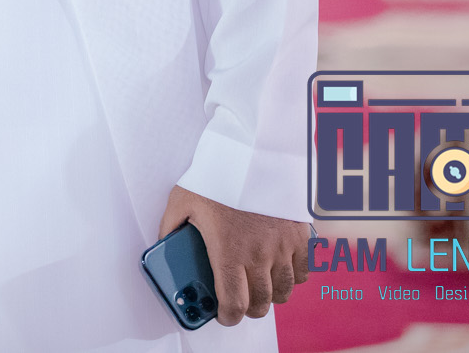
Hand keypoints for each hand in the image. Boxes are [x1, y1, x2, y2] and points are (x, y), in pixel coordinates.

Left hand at [157, 185, 310, 325]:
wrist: (253, 151)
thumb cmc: (217, 174)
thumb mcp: (181, 200)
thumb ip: (170, 227)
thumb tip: (164, 246)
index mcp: (228, 251)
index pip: (234, 303)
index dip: (228, 317)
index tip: (223, 316)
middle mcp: (258, 254)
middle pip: (261, 302)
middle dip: (248, 308)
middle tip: (240, 303)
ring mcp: (283, 246)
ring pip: (284, 290)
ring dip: (271, 295)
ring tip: (259, 288)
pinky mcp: (300, 235)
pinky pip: (304, 270)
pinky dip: (293, 277)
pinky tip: (280, 270)